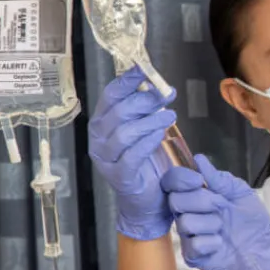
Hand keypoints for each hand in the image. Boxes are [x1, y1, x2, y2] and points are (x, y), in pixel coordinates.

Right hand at [88, 67, 176, 240]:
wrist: (148, 200)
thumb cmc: (146, 161)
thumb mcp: (145, 129)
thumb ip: (146, 109)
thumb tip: (157, 85)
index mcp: (102, 123)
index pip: (110, 95)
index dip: (129, 80)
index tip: (146, 69)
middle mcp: (99, 140)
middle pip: (118, 112)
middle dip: (145, 100)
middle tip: (167, 96)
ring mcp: (105, 159)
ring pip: (124, 133)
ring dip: (150, 121)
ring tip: (171, 116)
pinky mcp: (118, 177)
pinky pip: (131, 156)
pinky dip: (147, 143)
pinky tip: (161, 135)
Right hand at [161, 155, 269, 269]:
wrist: (263, 244)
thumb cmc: (250, 216)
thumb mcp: (238, 191)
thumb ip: (218, 178)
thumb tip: (198, 160)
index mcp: (194, 194)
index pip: (171, 182)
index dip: (180, 179)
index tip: (198, 180)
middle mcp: (186, 212)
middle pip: (175, 201)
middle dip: (202, 201)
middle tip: (221, 205)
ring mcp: (188, 234)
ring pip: (185, 223)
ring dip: (210, 222)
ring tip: (223, 226)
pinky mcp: (192, 255)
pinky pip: (193, 245)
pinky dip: (212, 241)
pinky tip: (221, 242)